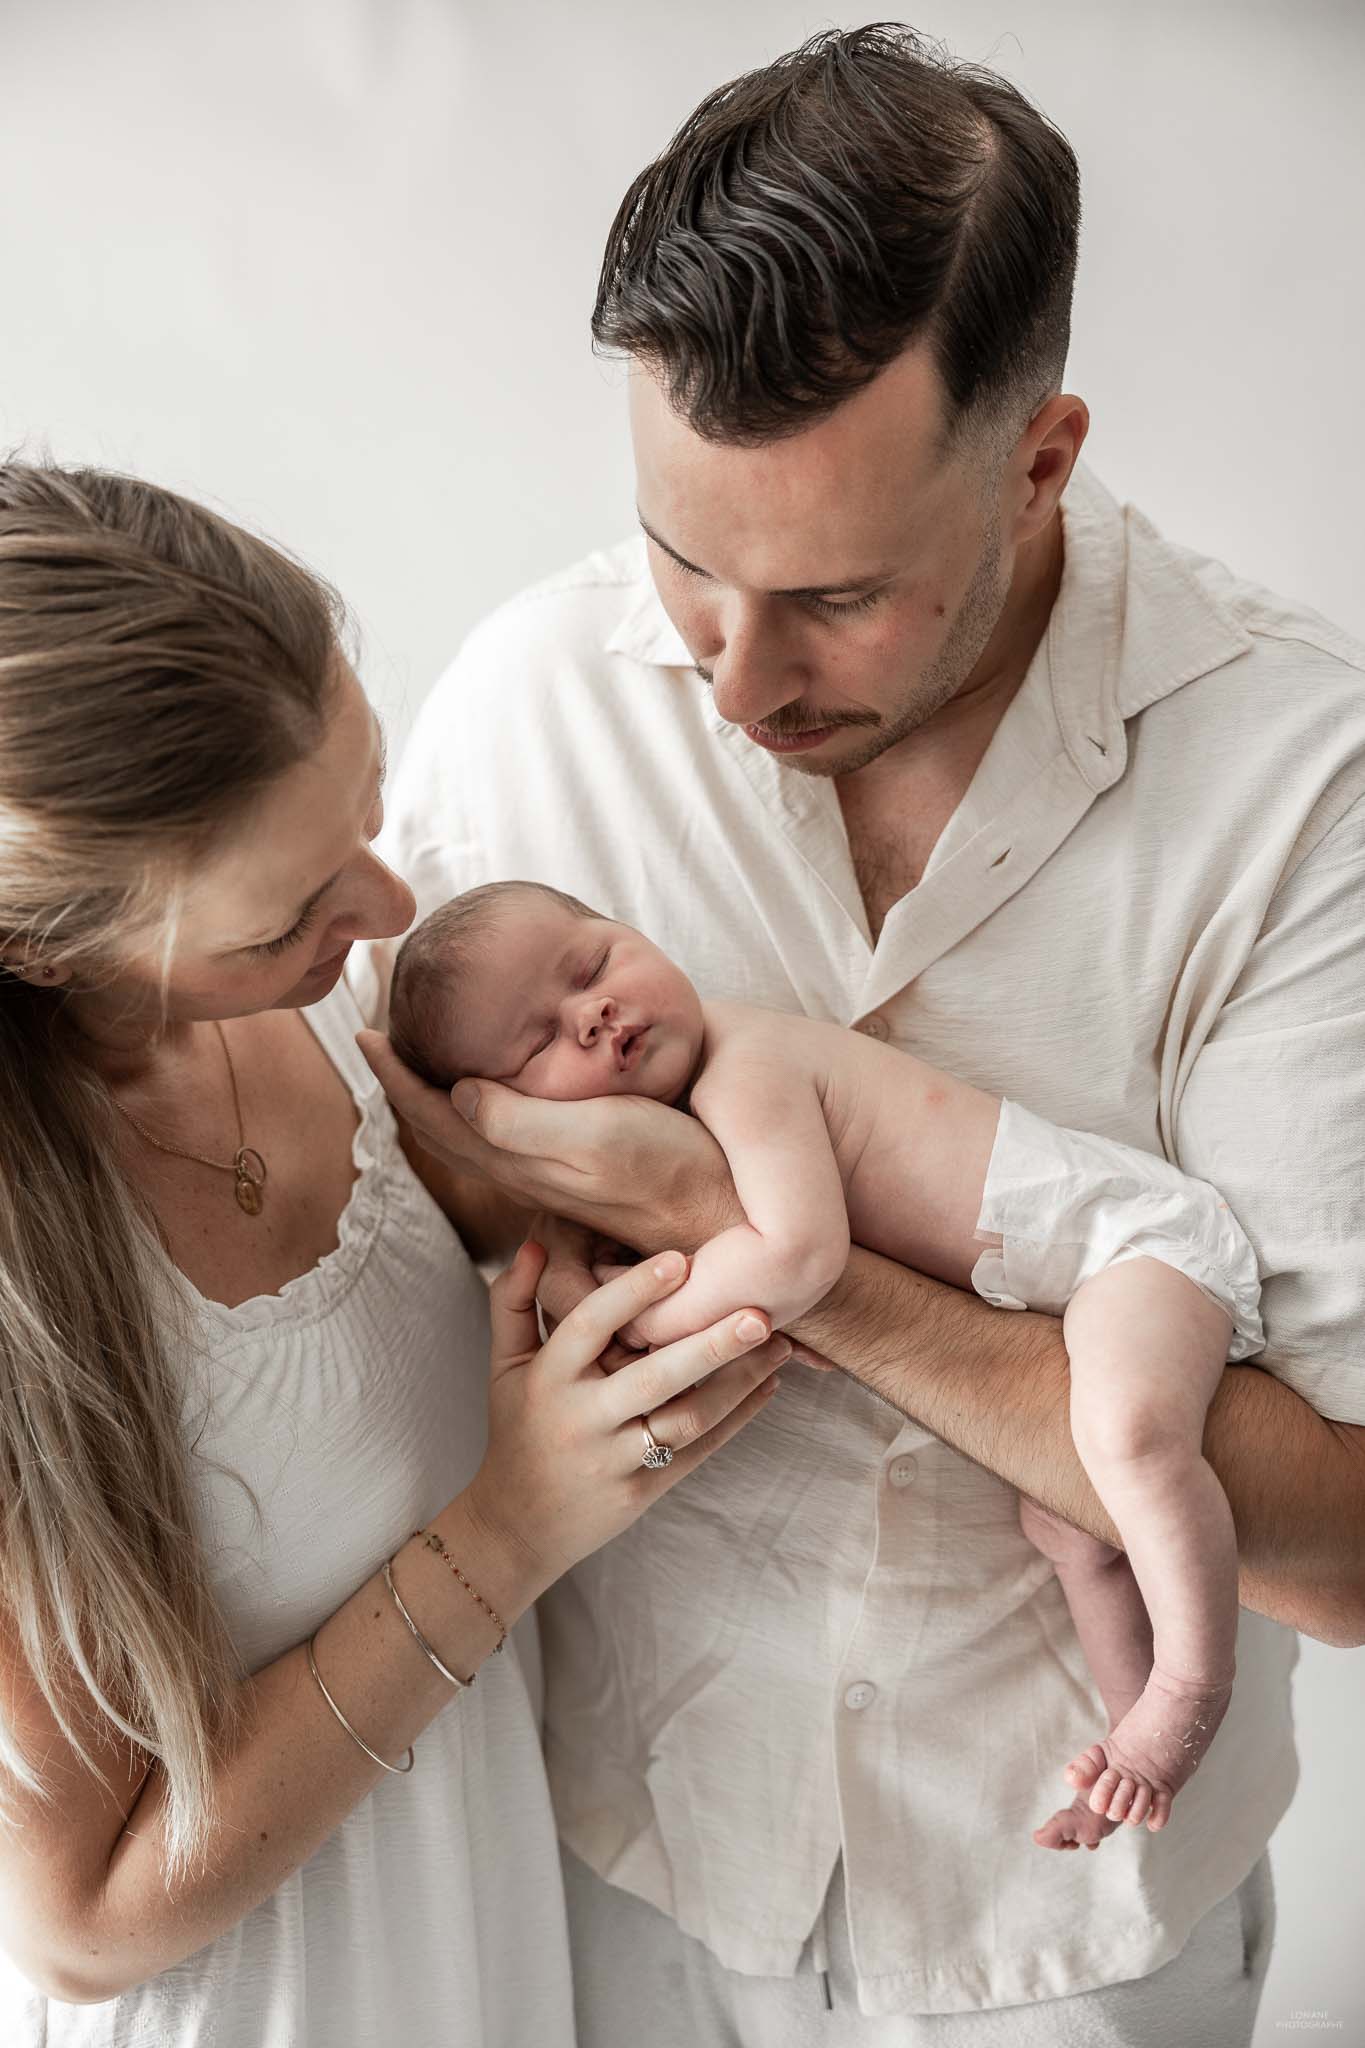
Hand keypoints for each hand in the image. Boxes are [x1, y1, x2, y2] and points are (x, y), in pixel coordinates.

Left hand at [358, 1029, 741, 1253]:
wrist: (725, 1218)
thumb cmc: (671, 1171)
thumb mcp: (598, 1138)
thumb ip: (525, 1122)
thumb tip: (456, 1091)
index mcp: (516, 1158)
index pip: (432, 1114)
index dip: (393, 1075)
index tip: (362, 1032)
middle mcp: (523, 1168)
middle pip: (440, 1124)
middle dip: (403, 1080)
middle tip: (378, 1034)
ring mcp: (550, 1170)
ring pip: (469, 1130)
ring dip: (435, 1091)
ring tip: (419, 1055)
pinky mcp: (578, 1165)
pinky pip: (503, 1131)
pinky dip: (477, 1101)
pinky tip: (493, 1084)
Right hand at [467, 1241, 788, 1587]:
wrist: (519, 1525)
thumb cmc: (517, 1429)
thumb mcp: (503, 1365)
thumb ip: (513, 1302)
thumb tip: (534, 1244)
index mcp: (548, 1379)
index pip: (590, 1325)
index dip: (634, 1292)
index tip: (681, 1259)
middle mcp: (583, 1419)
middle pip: (653, 1378)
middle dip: (709, 1344)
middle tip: (758, 1313)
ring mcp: (615, 1459)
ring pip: (687, 1418)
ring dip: (739, 1383)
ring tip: (778, 1347)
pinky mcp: (644, 1490)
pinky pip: (699, 1450)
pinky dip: (738, 1419)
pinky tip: (769, 1386)